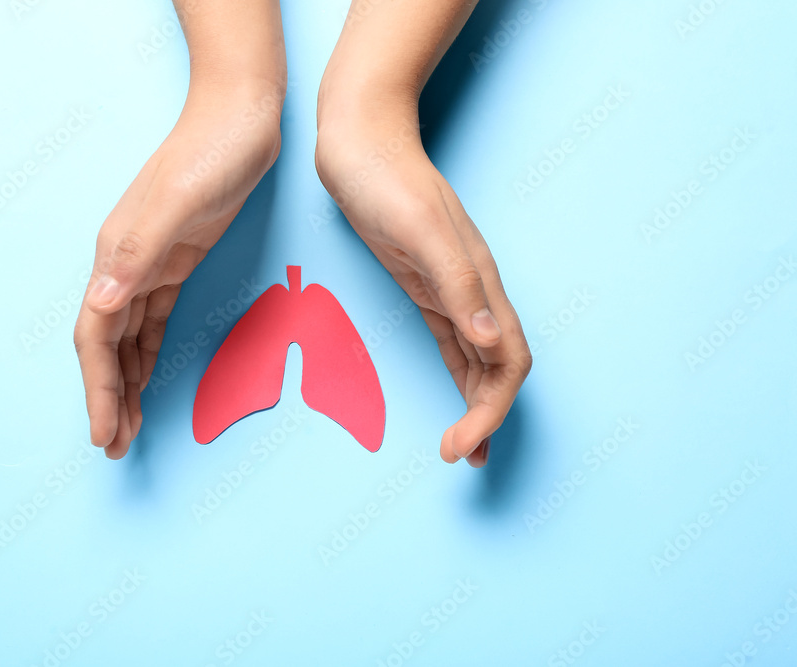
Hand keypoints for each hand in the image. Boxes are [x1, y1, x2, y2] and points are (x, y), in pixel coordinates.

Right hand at [74, 79, 282, 459]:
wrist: (240, 117)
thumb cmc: (212, 153)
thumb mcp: (179, 202)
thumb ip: (139, 251)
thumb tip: (100, 302)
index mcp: (117, 255)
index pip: (95, 336)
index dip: (96, 389)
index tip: (103, 434)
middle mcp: (124, 263)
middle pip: (105, 345)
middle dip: (107, 397)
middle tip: (114, 446)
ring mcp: (149, 263)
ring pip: (126, 338)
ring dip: (125, 382)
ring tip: (129, 427)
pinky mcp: (175, 261)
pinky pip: (152, 320)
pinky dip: (146, 354)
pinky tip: (148, 377)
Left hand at [315, 88, 531, 466]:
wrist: (360, 145)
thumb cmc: (386, 182)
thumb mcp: (420, 231)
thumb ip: (457, 283)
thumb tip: (488, 339)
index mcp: (480, 282)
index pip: (507, 361)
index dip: (492, 408)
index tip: (462, 444)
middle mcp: (474, 290)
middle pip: (499, 367)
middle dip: (486, 416)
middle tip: (458, 457)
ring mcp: (451, 289)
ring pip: (480, 359)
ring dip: (478, 405)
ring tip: (466, 448)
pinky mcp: (426, 286)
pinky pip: (454, 342)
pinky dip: (460, 376)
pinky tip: (456, 396)